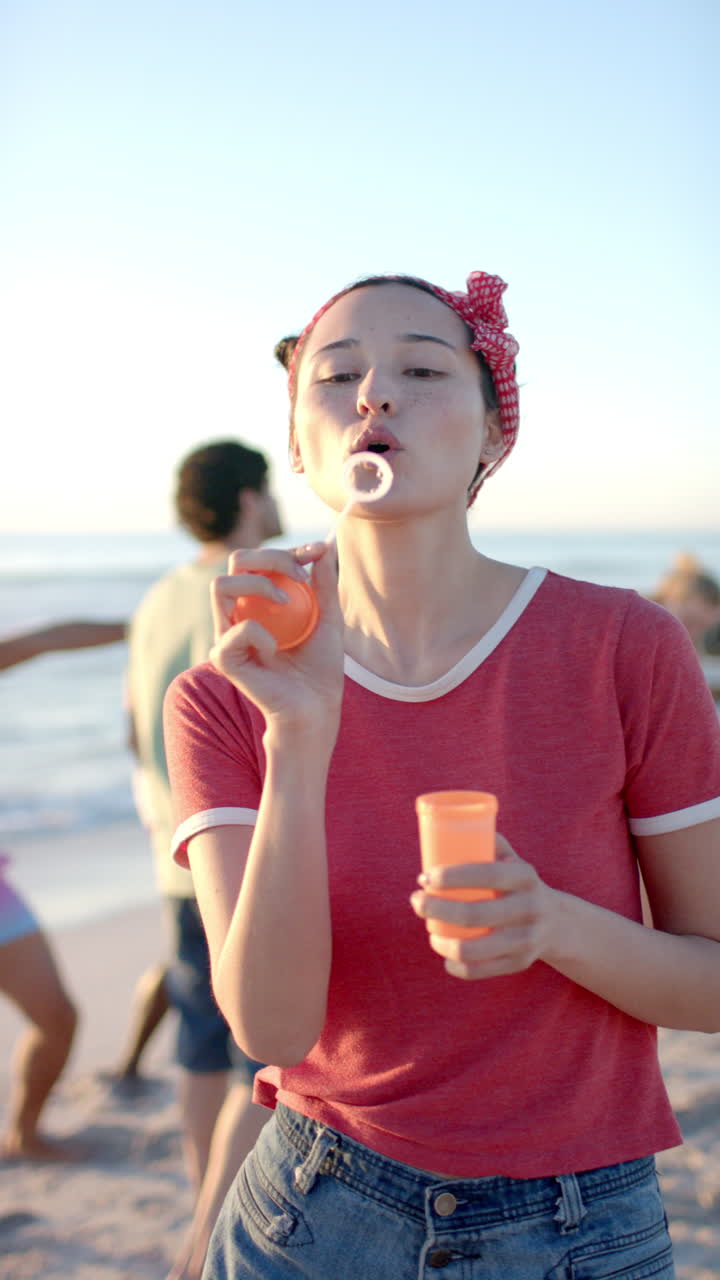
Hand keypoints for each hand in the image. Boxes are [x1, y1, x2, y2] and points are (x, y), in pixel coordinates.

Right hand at [209, 542, 344, 732]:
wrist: (316, 708)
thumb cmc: (321, 668)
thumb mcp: (329, 619)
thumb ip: (325, 584)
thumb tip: (324, 546)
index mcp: (258, 601)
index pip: (262, 561)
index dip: (289, 549)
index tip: (318, 550)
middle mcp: (238, 612)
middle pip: (238, 560)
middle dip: (272, 557)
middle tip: (301, 576)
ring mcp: (227, 634)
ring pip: (221, 585)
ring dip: (260, 586)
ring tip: (289, 604)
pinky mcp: (223, 657)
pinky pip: (237, 628)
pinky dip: (262, 635)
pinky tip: (275, 653)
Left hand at [410, 835, 560, 979]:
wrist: (556, 922)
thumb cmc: (517, 883)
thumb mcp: (512, 859)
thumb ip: (487, 840)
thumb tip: (447, 826)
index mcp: (525, 877)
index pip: (486, 874)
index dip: (450, 877)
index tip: (424, 877)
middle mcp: (529, 909)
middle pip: (473, 914)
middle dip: (435, 909)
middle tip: (417, 901)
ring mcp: (526, 940)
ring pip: (473, 949)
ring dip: (441, 941)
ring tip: (429, 929)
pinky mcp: (519, 964)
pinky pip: (479, 971)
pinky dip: (455, 966)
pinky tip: (444, 955)